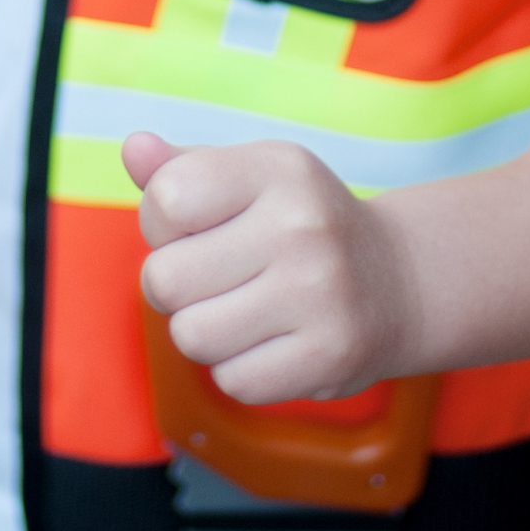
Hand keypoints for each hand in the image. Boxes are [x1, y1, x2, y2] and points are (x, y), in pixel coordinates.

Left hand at [123, 131, 414, 405]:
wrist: (396, 282)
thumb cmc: (298, 223)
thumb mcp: (249, 177)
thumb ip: (182, 166)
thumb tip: (133, 149)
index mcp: (275, 168)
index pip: (167, 199)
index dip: (160, 223)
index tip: (193, 228)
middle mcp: (300, 226)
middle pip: (166, 278)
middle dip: (172, 285)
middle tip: (210, 278)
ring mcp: (320, 294)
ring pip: (191, 336)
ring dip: (201, 331)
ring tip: (237, 310)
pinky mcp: (330, 358)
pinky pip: (232, 381)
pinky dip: (238, 368)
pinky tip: (268, 341)